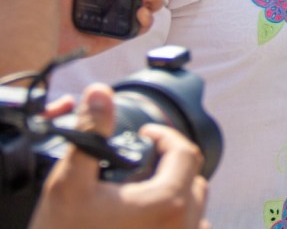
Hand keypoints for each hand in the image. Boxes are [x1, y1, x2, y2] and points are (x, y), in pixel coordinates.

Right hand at [29, 84, 209, 228]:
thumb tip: (99, 93)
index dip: (166, 135)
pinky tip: (152, 220)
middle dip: (173, 163)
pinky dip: (179, 221)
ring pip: (195, 209)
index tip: (145, 133)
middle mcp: (183, 225)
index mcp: (167, 202)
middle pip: (195, 179)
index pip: (186, 152)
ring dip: (178, 193)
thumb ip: (90, 134)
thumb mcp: (70, 182)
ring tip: (146, 189)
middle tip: (144, 159)